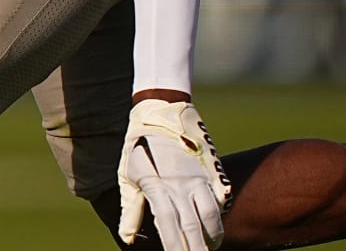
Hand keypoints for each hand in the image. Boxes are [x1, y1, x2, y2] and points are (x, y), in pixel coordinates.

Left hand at [117, 98, 232, 249]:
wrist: (160, 109)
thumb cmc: (137, 142)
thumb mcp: (128, 173)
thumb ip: (131, 208)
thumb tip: (127, 238)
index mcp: (158, 185)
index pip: (169, 225)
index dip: (175, 245)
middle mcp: (180, 183)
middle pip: (192, 224)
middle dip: (196, 247)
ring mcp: (198, 175)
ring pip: (211, 212)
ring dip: (212, 233)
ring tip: (211, 246)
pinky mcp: (211, 167)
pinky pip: (219, 195)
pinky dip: (219, 212)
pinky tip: (216, 223)